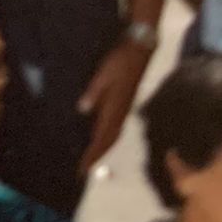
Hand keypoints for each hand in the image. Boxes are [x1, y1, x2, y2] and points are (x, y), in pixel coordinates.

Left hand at [77, 38, 153, 177]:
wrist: (139, 51)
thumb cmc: (120, 61)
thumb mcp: (103, 74)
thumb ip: (94, 92)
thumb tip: (82, 110)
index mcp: (114, 109)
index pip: (101, 138)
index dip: (91, 154)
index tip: (81, 169)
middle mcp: (120, 113)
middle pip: (108, 141)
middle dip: (96, 156)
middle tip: (83, 170)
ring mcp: (124, 109)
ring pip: (112, 135)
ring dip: (102, 148)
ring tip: (90, 158)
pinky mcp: (124, 103)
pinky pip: (114, 127)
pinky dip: (106, 137)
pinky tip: (100, 135)